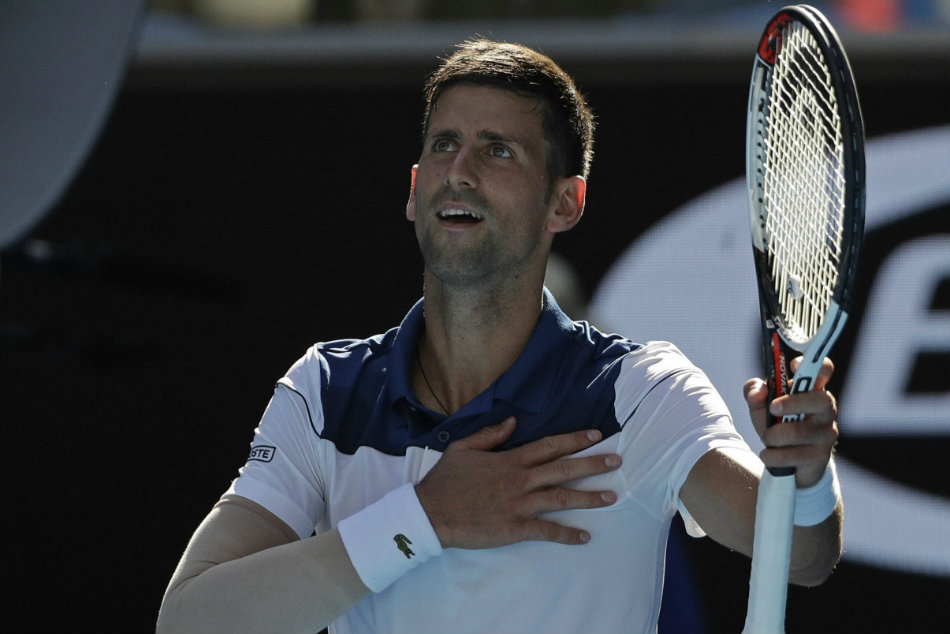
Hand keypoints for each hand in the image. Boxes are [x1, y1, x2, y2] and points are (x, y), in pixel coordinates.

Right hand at [414, 417, 620, 548]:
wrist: (430, 513)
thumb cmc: (445, 481)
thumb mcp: (463, 449)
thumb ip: (490, 434)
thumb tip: (514, 421)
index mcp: (509, 460)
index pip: (549, 446)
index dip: (574, 440)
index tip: (595, 436)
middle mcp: (520, 480)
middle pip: (564, 469)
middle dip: (593, 464)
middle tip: (616, 461)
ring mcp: (519, 505)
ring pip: (562, 498)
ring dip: (589, 497)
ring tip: (611, 496)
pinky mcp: (515, 528)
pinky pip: (547, 531)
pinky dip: (567, 534)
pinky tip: (584, 537)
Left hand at [744, 356, 839, 487]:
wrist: (790, 464)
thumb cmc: (778, 425)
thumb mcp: (761, 406)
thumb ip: (755, 392)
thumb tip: (759, 391)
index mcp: (812, 390)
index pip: (824, 370)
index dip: (814, 364)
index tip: (794, 365)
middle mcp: (826, 410)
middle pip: (820, 400)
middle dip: (793, 403)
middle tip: (772, 408)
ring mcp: (826, 434)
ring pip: (800, 432)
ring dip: (774, 435)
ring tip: (767, 438)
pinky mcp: (821, 457)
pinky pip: (794, 456)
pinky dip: (773, 456)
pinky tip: (768, 455)